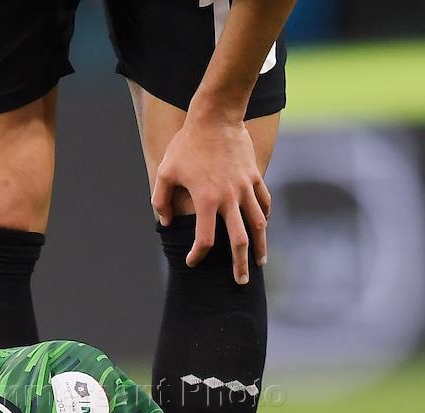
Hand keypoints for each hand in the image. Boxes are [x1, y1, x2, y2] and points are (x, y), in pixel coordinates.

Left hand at [152, 117, 269, 283]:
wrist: (215, 117)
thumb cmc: (186, 144)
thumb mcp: (165, 170)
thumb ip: (161, 200)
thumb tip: (166, 222)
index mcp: (206, 199)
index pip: (205, 239)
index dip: (197, 255)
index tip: (192, 261)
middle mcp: (229, 198)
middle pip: (239, 240)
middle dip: (240, 265)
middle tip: (240, 282)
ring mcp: (245, 187)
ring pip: (258, 224)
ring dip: (260, 246)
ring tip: (259, 263)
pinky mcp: (254, 176)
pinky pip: (263, 202)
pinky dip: (264, 217)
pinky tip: (262, 228)